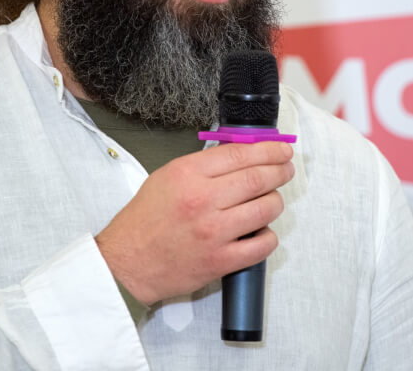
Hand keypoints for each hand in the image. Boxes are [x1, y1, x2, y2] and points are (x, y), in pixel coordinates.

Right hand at [95, 141, 294, 305]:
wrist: (126, 263)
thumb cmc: (145, 220)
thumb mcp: (167, 177)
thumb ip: (203, 166)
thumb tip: (241, 155)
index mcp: (187, 174)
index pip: (240, 153)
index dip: (268, 149)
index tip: (280, 149)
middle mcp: (203, 200)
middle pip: (258, 178)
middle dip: (280, 170)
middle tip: (286, 169)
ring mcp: (214, 232)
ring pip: (266, 209)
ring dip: (276, 201)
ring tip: (273, 199)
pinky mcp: (220, 261)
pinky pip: (262, 245)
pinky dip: (269, 236)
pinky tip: (263, 231)